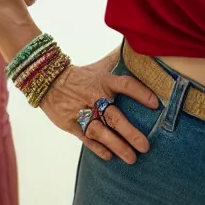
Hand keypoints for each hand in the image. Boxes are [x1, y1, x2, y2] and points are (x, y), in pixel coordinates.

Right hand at [40, 48, 159, 164]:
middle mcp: (95, 98)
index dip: (141, 93)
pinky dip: (98, 148)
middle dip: (131, 133)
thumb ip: (119, 59)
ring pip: (102, 132)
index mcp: (104, 81)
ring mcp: (82, 113)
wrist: (48, 81)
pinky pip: (86, 139)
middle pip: (115, 117)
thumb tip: (137, 46)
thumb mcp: (100, 65)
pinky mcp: (71, 125)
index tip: (155, 104)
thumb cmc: (82, 75)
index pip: (126, 85)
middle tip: (146, 146)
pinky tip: (110, 156)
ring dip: (117, 146)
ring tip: (132, 158)